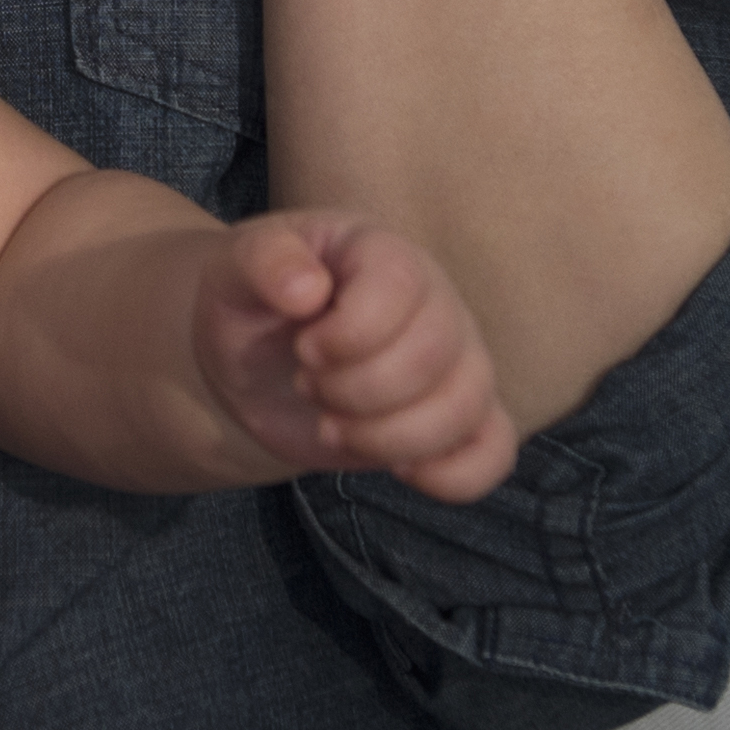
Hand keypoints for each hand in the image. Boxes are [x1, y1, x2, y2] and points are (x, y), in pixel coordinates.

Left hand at [192, 213, 516, 503]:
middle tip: (307, 385)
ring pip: (466, 408)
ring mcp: (454, 362)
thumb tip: (306, 289)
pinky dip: (451, 475)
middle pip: (433, 356)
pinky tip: (396, 469)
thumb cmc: (251, 302)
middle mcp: (435, 303)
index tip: (302, 350)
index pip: (402, 284)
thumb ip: (264, 261)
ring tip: (332, 426)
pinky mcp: (455, 420)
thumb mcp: (235, 267)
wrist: (250, 357)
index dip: (349, 333)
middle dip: (355, 391)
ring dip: (386, 438)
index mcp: (383, 254)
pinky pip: (494, 452)